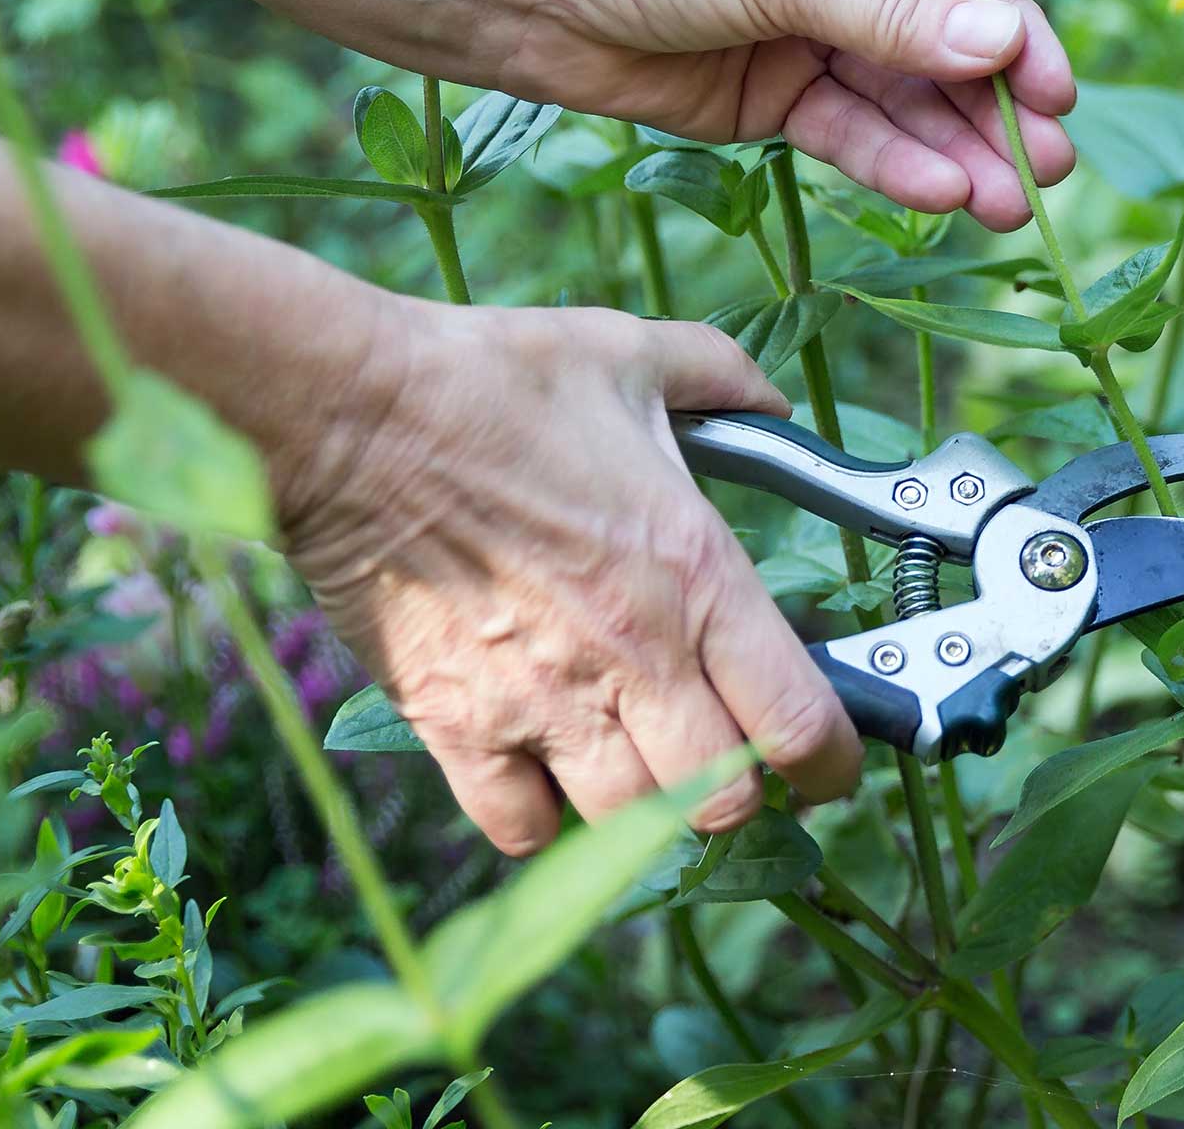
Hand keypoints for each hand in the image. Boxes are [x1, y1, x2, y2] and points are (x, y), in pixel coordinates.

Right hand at [281, 302, 861, 852]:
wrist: (350, 412)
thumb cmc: (490, 380)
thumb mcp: (630, 355)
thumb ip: (722, 379)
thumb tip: (775, 403)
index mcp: (693, 571)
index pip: (801, 723)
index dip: (833, 764)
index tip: (830, 763)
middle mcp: (632, 655)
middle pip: (724, 804)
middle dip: (740, 791)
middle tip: (726, 755)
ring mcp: (541, 703)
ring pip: (630, 827)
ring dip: (644, 804)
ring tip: (633, 754)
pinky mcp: (456, 727)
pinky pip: (521, 828)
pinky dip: (541, 815)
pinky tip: (542, 763)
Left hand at [478, 0, 1077, 231]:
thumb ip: (888, 15)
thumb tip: (1002, 43)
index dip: (1010, 28)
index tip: (1056, 92)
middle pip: (938, 40)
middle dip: (991, 105)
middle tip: (1046, 169)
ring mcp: (804, 30)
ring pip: (899, 98)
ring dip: (953, 148)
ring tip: (1009, 202)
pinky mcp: (769, 97)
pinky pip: (847, 132)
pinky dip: (890, 163)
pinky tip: (938, 195)